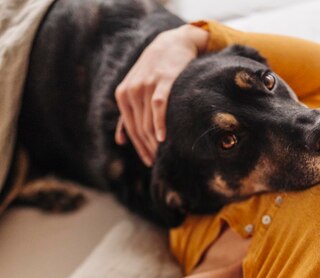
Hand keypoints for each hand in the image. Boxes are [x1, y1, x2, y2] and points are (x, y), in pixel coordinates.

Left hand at [114, 24, 208, 166]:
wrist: (172, 44)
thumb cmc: (154, 71)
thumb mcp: (135, 90)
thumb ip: (126, 114)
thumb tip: (119, 142)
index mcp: (122, 95)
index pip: (130, 129)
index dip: (139, 148)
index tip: (150, 162)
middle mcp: (131, 90)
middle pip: (140, 128)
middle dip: (148, 147)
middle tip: (158, 162)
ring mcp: (146, 85)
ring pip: (148, 121)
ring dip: (155, 141)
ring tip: (163, 155)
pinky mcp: (163, 80)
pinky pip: (158, 107)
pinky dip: (160, 124)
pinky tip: (163, 139)